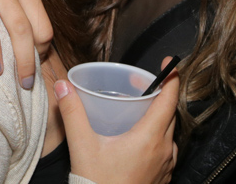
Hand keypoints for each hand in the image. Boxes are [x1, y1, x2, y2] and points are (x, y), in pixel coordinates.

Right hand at [55, 58, 178, 183]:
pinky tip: (140, 140)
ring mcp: (165, 166)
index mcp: (150, 137)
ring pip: (169, 133)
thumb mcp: (83, 146)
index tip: (170, 63)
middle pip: (170, 114)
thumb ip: (73, 113)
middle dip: (161, 96)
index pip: (169, 99)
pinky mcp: (162, 178)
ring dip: (159, 118)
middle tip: (145, 84)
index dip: (172, 77)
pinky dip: (158, 139)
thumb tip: (64, 86)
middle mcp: (163, 150)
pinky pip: (166, 151)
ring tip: (141, 111)